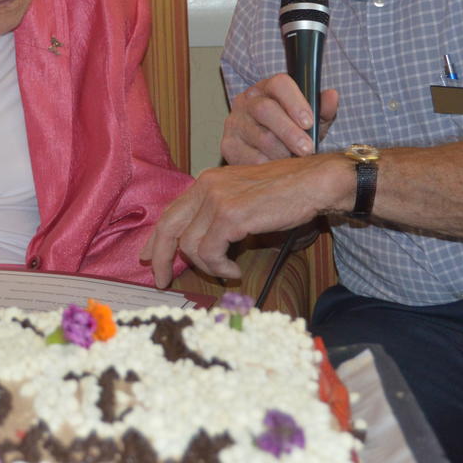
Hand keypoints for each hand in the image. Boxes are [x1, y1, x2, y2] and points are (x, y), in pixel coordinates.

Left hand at [140, 154, 343, 286]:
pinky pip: (210, 252)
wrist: (314, 182)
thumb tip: (198, 242)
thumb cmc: (285, 192)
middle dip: (161, 258)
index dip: (156, 238)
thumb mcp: (242, 196)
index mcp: (206, 181)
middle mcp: (206, 187)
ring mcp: (217, 200)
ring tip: (226, 270)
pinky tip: (235, 270)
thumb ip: (218, 212)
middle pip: (168, 228)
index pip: (170, 212)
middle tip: (162, 281)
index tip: (149, 258)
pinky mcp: (230, 215)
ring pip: (190, 246)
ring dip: (206, 267)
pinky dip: (220, 267)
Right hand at [221, 75, 338, 164]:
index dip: (295, 102)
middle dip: (290, 132)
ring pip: (260, 137)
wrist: (266, 151)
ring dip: (283, 152)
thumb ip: (322, 109)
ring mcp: (235, 123)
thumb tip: (332, 96)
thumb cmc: (291, 131)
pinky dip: (270, 166)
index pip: (278, 84)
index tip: (309, 122)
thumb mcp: (310, 120)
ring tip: (296, 161)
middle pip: (265, 110)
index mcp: (267, 88)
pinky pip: (250, 158)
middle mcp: (247, 101)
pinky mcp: (228, 145)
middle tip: (307, 149)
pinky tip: (279, 168)